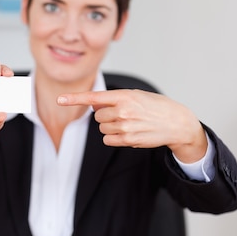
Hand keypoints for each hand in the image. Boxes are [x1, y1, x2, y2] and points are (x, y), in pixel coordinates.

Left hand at [57, 89, 207, 162]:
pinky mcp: (128, 140)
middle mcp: (123, 110)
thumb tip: (93, 106)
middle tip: (124, 114)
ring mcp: (125, 126)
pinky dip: (114, 138)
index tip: (59, 99)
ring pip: (102, 128)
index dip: (74, 98)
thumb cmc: (155, 107)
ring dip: (111, 126)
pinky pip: (107, 140)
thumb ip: (114, 99)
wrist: (177, 123)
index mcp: (124, 96)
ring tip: (130, 123)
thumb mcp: (136, 95)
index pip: (94, 97)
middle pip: (97, 116)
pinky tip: (129, 133)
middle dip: (107, 115)